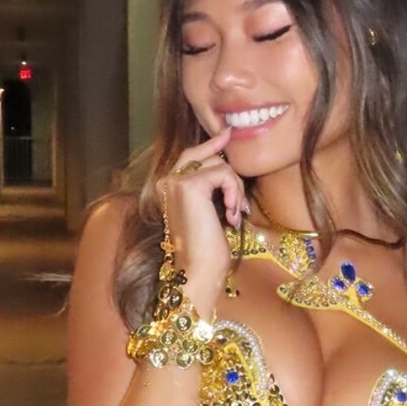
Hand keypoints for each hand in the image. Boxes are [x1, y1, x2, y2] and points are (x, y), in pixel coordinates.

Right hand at [157, 128, 246, 310]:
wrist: (198, 271)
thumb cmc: (206, 250)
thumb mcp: (210, 211)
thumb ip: (212, 187)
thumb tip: (228, 164)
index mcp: (168, 187)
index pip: (190, 155)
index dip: (211, 144)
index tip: (228, 134)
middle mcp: (167, 181)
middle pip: (205, 155)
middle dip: (229, 174)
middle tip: (240, 201)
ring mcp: (175, 181)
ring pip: (220, 165)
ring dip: (235, 190)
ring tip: (235, 216)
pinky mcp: (189, 185)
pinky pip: (224, 174)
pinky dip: (234, 194)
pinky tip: (232, 216)